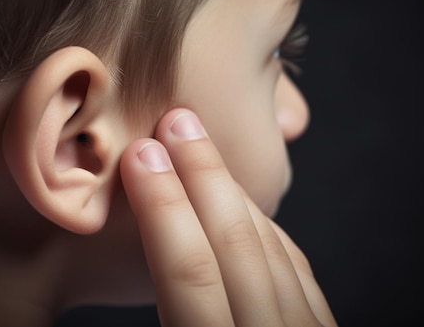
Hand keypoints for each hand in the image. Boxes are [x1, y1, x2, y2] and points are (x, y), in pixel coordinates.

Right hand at [120, 109, 337, 326]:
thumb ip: (164, 301)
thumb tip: (125, 256)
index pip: (188, 272)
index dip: (162, 209)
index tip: (141, 155)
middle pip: (237, 244)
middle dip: (204, 176)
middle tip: (177, 122)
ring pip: (273, 248)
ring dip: (233, 192)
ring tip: (200, 149)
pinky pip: (297, 268)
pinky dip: (266, 228)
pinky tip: (243, 205)